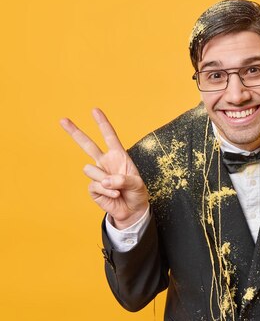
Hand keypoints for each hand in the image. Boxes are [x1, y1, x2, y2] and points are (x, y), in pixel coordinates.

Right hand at [60, 108, 148, 228]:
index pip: (109, 136)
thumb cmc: (137, 193)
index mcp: (118, 156)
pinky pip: (95, 185)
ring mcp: (98, 175)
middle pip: (87, 145)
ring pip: (91, 169)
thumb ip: (123, 180)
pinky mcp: (93, 188)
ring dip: (106, 180)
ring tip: (118, 188)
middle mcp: (106, 162)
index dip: (102, 123)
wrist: (133, 210)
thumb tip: (105, 180)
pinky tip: (114, 195)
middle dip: (75, 132)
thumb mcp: (137, 184)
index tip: (94, 110)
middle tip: (62, 119)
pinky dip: (107, 191)